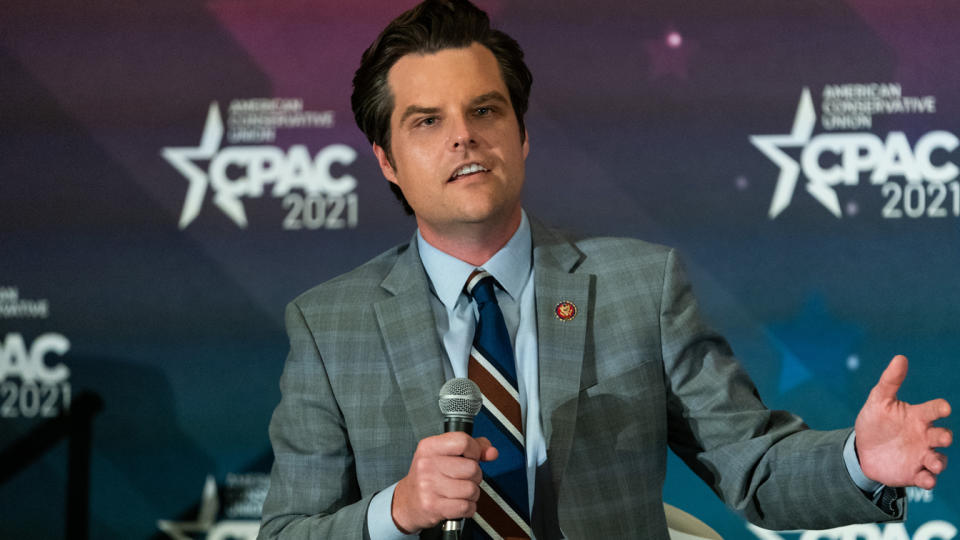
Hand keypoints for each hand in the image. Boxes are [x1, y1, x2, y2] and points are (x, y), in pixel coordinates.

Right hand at [391, 432, 497, 532]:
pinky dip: (468, 507)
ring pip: (471, 489)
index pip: (463, 441)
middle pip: (472, 468)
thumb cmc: (428, 476)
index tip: (471, 457)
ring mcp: (429, 486)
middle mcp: (427, 465)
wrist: (407, 501)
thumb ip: (473, 448)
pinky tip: (458, 503)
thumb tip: (491, 452)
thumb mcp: (444, 454)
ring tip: (460, 492)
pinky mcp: (433, 506)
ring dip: (472, 494)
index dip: (474, 451)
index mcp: (429, 447)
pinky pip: (466, 507)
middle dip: (475, 476)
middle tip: (464, 478)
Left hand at [855, 355, 951, 488]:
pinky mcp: (914, 473)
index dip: (940, 408)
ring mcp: (921, 455)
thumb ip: (890, 381)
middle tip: (942, 437)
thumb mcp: (878, 401)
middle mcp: (924, 436)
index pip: (934, 410)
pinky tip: (925, 479)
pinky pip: (928, 479)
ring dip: (939, 462)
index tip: (943, 408)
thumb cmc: (874, 422)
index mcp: (917, 417)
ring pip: (939, 460)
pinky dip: (929, 480)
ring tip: (933, 463)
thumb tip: (900, 357)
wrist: (861, 450)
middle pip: (943, 436)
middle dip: (945, 437)